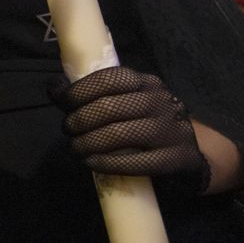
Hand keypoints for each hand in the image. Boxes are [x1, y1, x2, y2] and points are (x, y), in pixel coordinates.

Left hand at [52, 66, 210, 194]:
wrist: (189, 157)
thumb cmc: (146, 126)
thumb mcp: (126, 104)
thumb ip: (94, 96)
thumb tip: (54, 87)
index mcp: (147, 83)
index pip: (109, 78)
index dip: (79, 90)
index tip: (62, 102)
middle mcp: (162, 102)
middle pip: (110, 107)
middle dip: (79, 120)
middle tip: (68, 130)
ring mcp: (173, 130)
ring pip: (121, 134)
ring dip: (89, 143)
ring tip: (77, 149)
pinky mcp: (179, 158)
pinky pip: (138, 162)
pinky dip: (108, 163)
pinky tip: (92, 163)